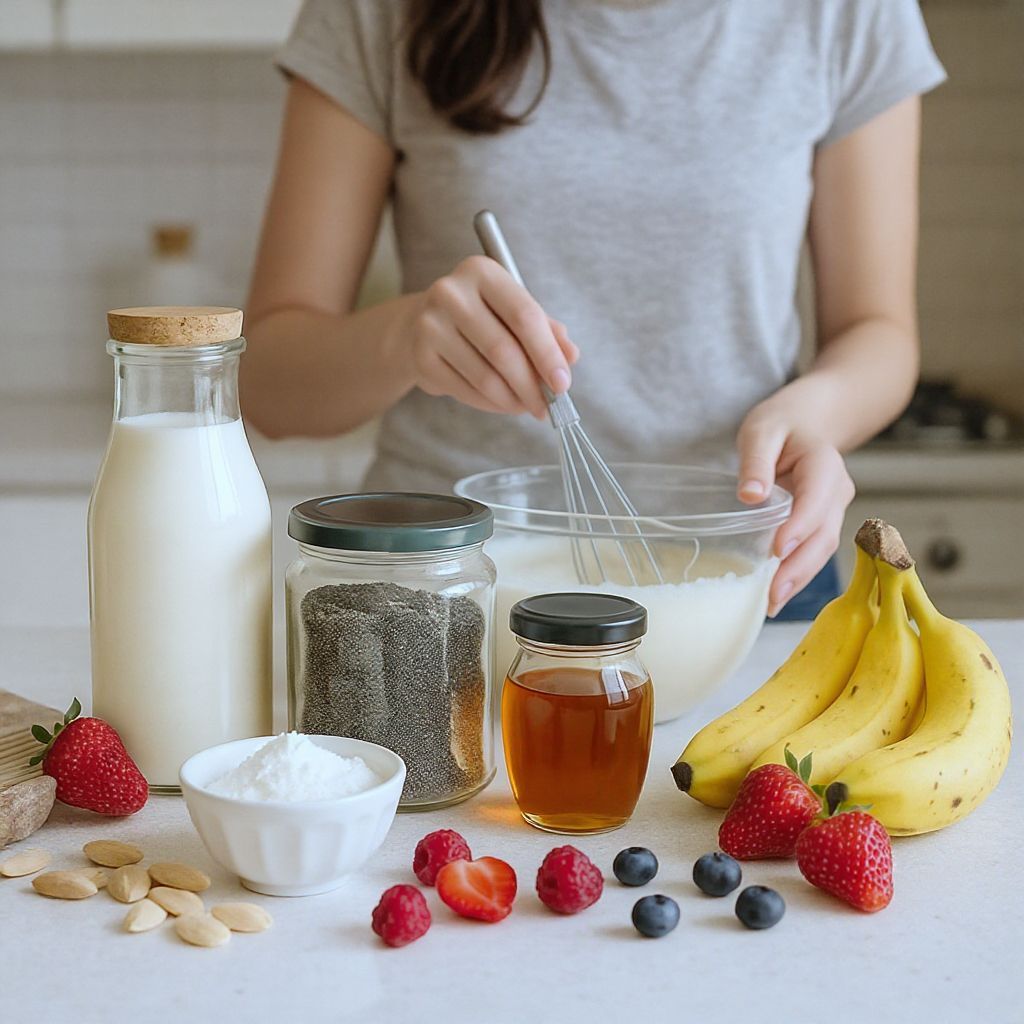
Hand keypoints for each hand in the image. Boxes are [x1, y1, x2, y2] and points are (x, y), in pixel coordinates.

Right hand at [410, 256, 578, 418]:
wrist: (420, 325)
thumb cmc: (479, 317)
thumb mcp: (513, 311)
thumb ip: (546, 330)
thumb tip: (571, 356)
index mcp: (481, 272)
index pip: (524, 316)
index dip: (548, 354)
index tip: (563, 384)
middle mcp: (451, 293)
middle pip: (503, 350)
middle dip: (531, 386)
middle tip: (547, 407)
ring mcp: (431, 325)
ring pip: (485, 376)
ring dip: (512, 400)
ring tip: (526, 407)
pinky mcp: (421, 357)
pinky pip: (465, 390)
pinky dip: (490, 404)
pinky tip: (502, 404)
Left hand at [736, 408, 854, 616]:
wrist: (808, 421)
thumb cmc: (783, 424)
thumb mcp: (761, 430)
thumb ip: (755, 460)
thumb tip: (750, 495)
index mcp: (824, 464)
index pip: (816, 500)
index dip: (800, 527)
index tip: (777, 550)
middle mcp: (836, 491)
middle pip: (823, 535)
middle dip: (798, 568)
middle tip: (771, 595)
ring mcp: (832, 510)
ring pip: (821, 550)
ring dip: (797, 579)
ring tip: (769, 603)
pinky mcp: (822, 524)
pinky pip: (812, 552)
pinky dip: (796, 574)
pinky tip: (774, 594)